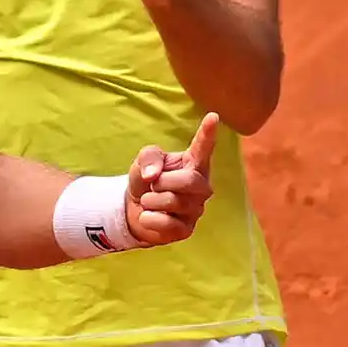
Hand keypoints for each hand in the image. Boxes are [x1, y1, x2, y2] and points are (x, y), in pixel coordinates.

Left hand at [123, 112, 218, 246]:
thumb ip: (149, 158)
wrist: (133, 210)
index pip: (203, 148)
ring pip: (174, 202)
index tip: (213, 116)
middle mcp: (200, 186)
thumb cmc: (146, 180)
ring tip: (149, 200)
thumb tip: (153, 175)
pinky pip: (166, 223)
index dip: (208, 133)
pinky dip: (149, 218)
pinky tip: (149, 217)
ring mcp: (195, 209)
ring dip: (152, 200)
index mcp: (192, 164)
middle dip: (164, 181)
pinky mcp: (186, 230)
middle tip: (152, 185)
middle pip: (190, 181)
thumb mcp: (142, 162)